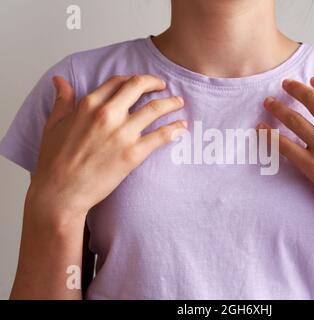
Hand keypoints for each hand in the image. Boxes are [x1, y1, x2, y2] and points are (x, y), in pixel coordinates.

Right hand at [26, 75, 186, 230]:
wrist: (60, 193)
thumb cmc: (54, 162)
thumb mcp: (54, 125)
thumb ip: (62, 101)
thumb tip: (60, 81)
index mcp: (88, 105)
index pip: (118, 82)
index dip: (133, 79)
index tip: (142, 82)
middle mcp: (107, 115)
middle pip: (139, 87)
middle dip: (156, 83)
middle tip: (165, 86)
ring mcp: (122, 134)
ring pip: (155, 109)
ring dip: (171, 103)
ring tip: (179, 102)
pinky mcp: (133, 154)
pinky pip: (161, 136)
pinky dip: (174, 129)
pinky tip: (182, 127)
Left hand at [260, 77, 313, 242]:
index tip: (313, 80)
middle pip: (311, 100)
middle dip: (295, 89)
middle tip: (285, 84)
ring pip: (294, 120)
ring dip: (278, 108)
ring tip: (268, 102)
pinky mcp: (312, 168)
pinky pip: (285, 147)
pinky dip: (270, 136)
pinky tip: (260, 129)